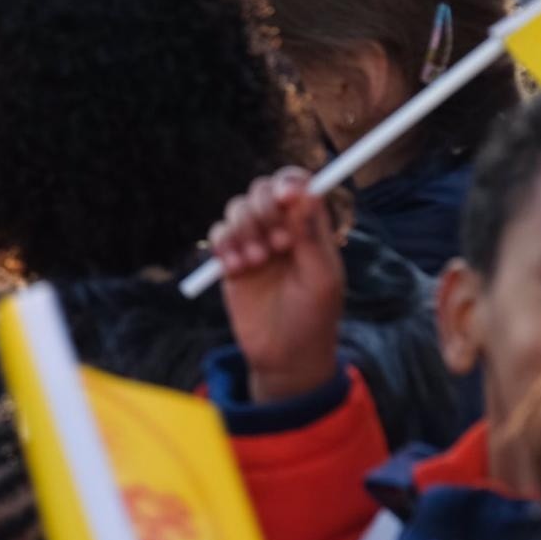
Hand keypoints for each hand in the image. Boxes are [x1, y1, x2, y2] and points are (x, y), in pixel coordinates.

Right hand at [210, 168, 344, 404]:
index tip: (287, 196)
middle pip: (262, 191)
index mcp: (309, 229)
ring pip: (237, 209)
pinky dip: (223, 246)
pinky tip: (237, 269)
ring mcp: (253, 243)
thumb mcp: (322, 278)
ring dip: (244, 229)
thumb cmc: (315, 317)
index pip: (298, 187)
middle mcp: (280, 230)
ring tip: (257, 262)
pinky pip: (218, 235)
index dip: (289, 183)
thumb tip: (306, 193)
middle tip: (277, 242)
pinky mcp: (229, 261)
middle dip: (264, 208)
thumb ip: (312, 236)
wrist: (285, 356)